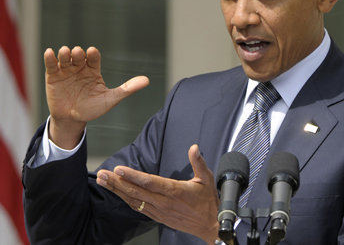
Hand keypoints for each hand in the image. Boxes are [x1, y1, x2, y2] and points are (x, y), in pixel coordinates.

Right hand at [45, 46, 148, 148]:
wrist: (73, 119)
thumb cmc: (93, 108)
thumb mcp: (111, 99)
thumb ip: (127, 89)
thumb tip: (147, 80)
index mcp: (93, 70)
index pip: (94, 58)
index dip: (93, 54)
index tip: (93, 52)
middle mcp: (80, 67)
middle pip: (79, 56)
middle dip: (78, 53)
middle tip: (78, 53)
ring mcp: (66, 71)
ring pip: (65, 58)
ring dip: (65, 53)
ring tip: (65, 52)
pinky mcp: (53, 76)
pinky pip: (51, 65)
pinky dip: (51, 58)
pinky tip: (50, 53)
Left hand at [96, 145, 219, 244]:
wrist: (211, 225)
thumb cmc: (208, 202)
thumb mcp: (207, 178)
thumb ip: (198, 162)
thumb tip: (194, 147)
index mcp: (174, 191)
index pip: (148, 182)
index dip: (132, 176)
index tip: (118, 169)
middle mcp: (164, 202)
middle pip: (135, 191)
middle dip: (117, 182)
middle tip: (103, 175)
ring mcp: (160, 211)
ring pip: (134, 200)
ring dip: (117, 191)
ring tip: (104, 182)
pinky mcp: (159, 217)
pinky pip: (139, 208)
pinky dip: (127, 200)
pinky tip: (119, 194)